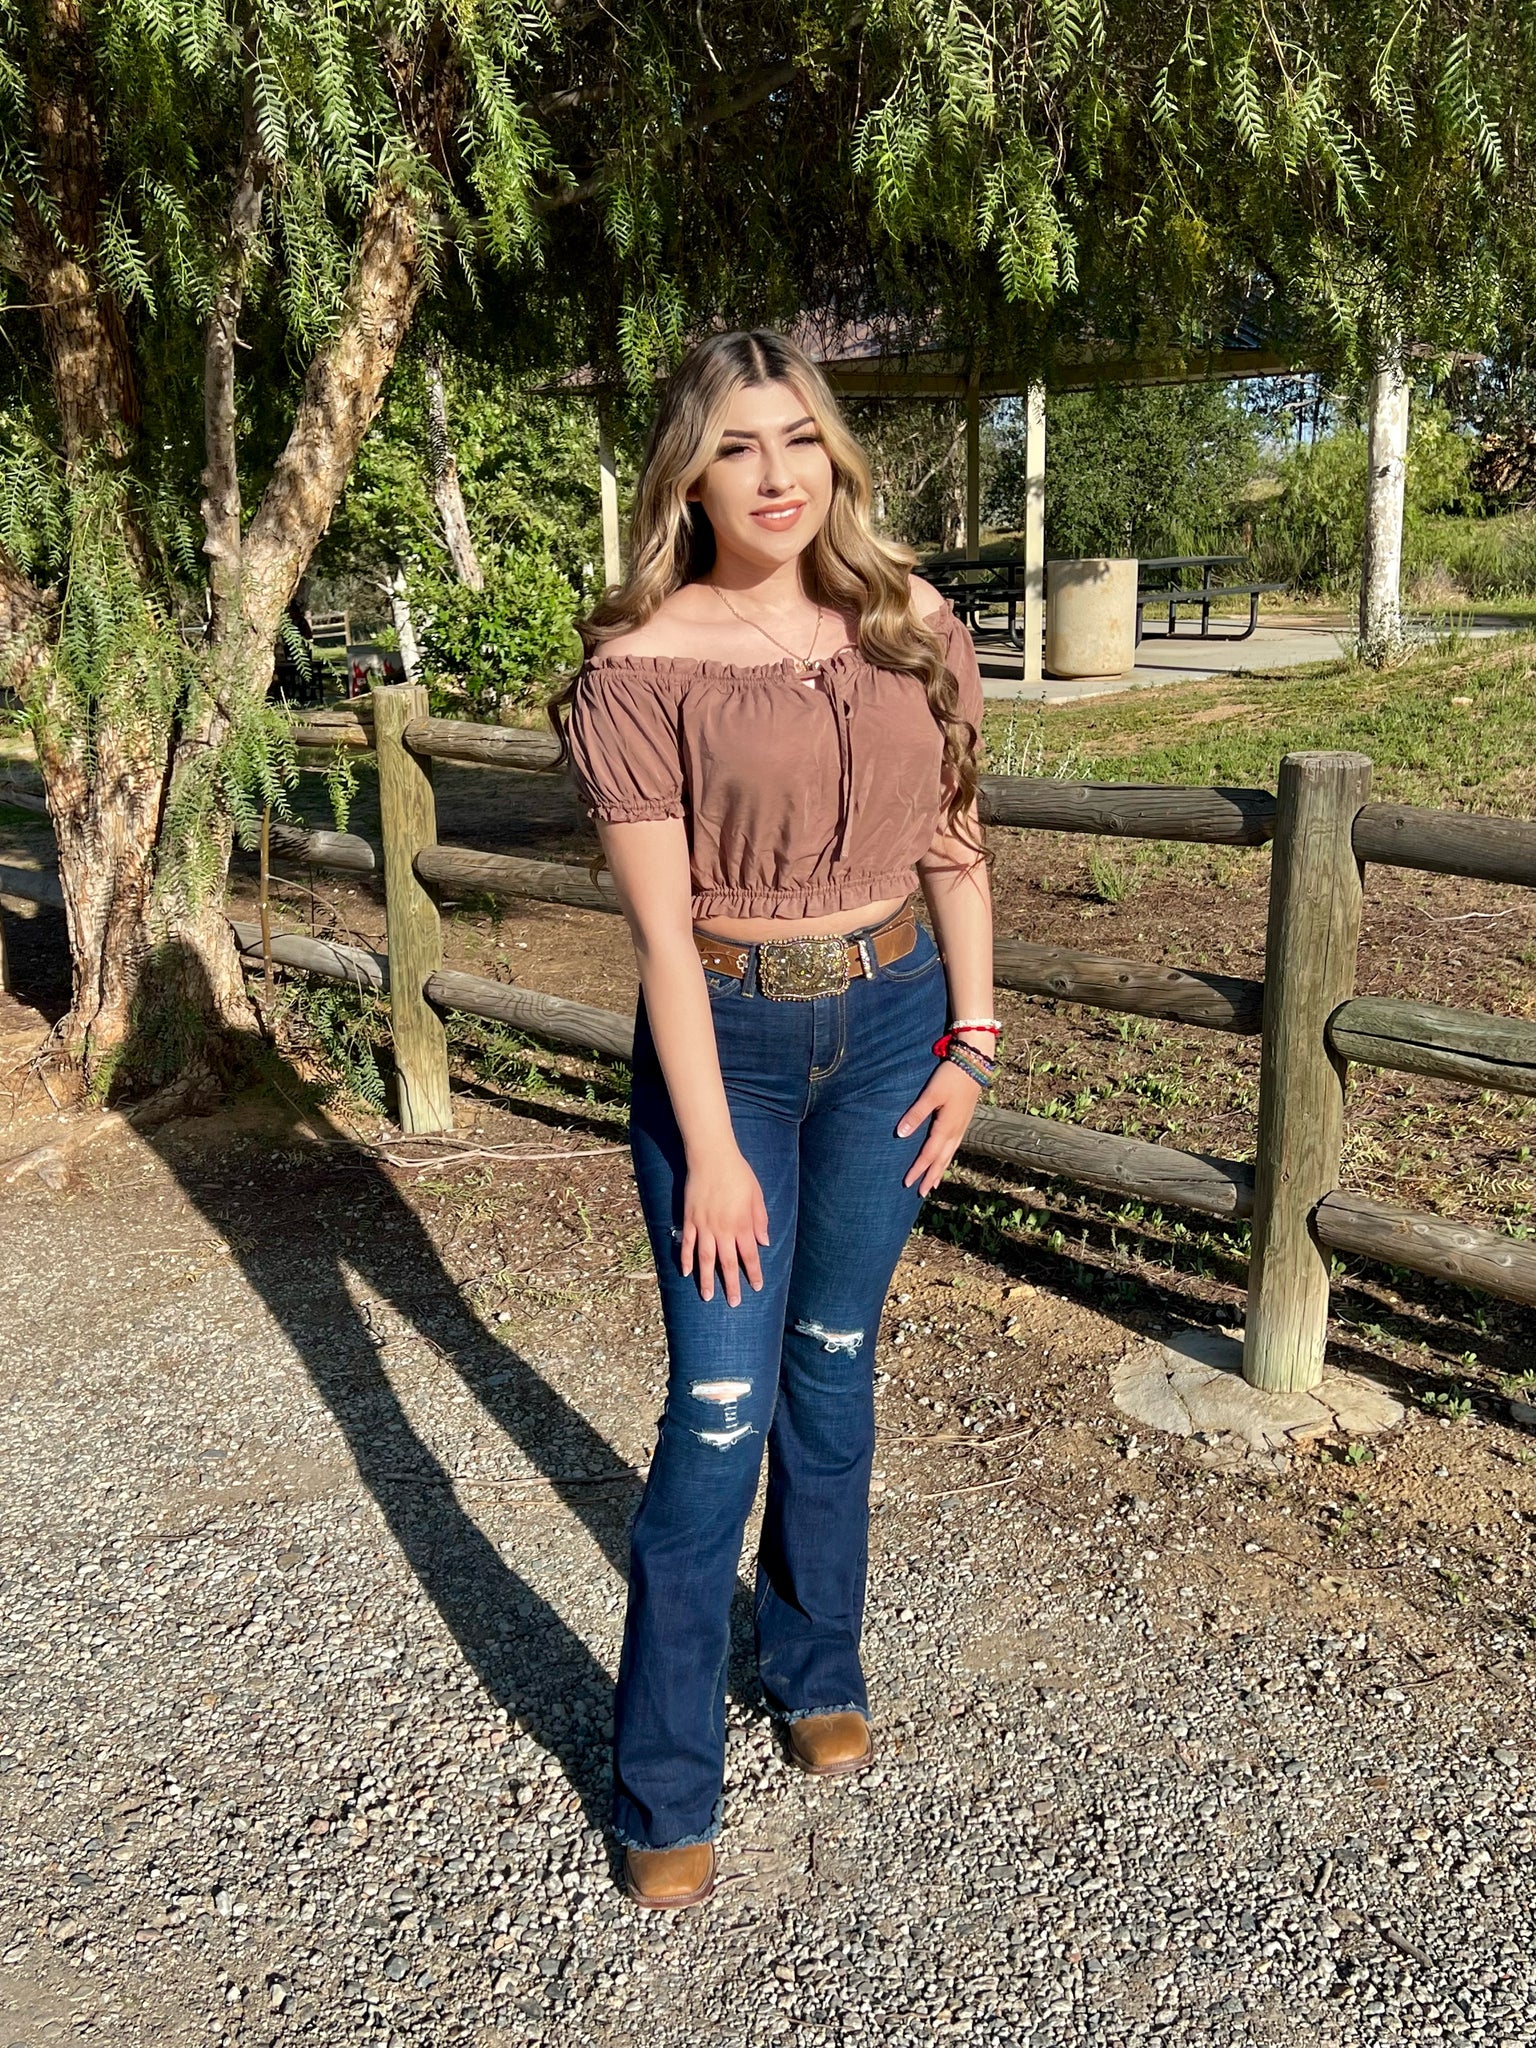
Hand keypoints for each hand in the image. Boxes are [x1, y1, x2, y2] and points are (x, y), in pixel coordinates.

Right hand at [680, 1148, 770, 1304]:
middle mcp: (723, 1229)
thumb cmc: (738, 1173)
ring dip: (706, 1279)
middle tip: (733, 1303)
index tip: (757, 1287)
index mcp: (742, 1224)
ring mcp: (704, 1226)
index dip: (754, 1272)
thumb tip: (764, 1242)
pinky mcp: (690, 1219)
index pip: (750, 1255)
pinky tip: (686, 1272)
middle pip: (728, 1263)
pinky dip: (686, 1259)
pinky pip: (688, 1244)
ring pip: (706, 1259)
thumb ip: (760, 1220)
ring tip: (707, 1297)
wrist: (712, 1157)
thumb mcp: (756, 1195)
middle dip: (731, 1284)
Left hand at [897, 1060, 983, 1195]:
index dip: (918, 1169)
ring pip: (949, 1155)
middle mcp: (955, 1131)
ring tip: (934, 1184)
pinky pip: (955, 1146)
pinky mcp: (964, 1120)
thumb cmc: (950, 1077)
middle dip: (930, 1176)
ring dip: (940, 1170)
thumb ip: (916, 1113)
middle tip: (921, 1193)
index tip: (907, 1182)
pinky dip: (948, 1158)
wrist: (974, 1063)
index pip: (928, 1154)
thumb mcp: (931, 1094)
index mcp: (946, 1126)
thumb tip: (901, 1133)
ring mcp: (961, 1126)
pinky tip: (945, 1159)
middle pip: (941, 1160)